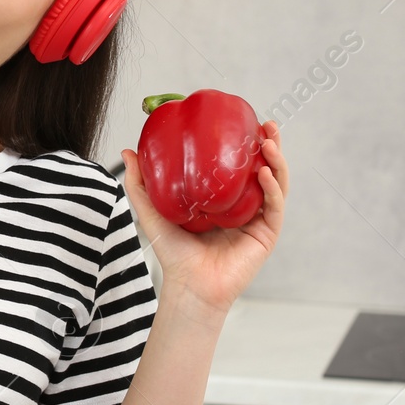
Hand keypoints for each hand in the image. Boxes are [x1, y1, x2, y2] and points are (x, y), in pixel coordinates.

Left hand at [116, 119, 288, 320]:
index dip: (245, 142)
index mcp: (223, 197)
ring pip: (276, 183)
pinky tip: (264, 174)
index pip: (239, 164)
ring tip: (269, 142)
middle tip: (267, 124)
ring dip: (276, 161)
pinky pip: (275, 206)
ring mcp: (258, 219)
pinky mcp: (266, 234)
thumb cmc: (173, 251)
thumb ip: (140, 183)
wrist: (188, 284)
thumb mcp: (152, 210)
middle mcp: (244, 205)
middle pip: (264, 168)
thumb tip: (128, 151)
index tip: (243, 120)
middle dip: (270, 144)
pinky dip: (273, 188)